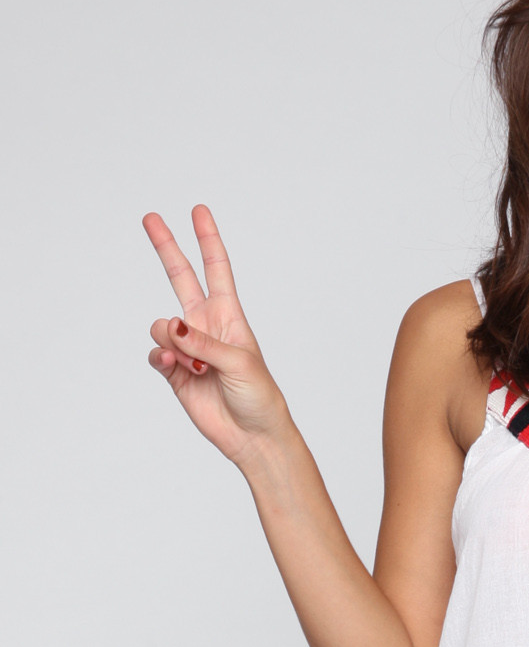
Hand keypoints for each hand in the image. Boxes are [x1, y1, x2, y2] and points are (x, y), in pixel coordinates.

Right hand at [143, 206, 291, 463]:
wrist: (252, 435)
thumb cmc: (259, 396)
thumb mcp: (238, 362)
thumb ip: (201, 342)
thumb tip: (169, 325)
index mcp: (229, 316)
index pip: (216, 269)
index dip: (207, 240)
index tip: (199, 211)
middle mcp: (206, 327)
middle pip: (181, 278)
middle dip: (166, 248)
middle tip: (150, 218)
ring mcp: (189, 348)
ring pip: (161, 325)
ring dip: (170, 340)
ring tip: (192, 364)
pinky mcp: (175, 373)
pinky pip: (156, 354)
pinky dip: (162, 358)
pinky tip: (177, 369)